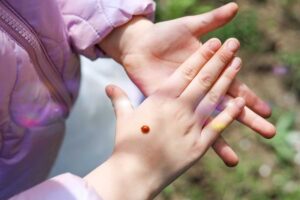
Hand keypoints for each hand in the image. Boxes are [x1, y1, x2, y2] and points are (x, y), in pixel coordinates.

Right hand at [86, 39, 244, 199]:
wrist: (134, 173)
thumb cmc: (127, 145)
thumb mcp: (123, 118)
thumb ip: (119, 99)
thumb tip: (108, 86)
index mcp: (161, 99)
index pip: (186, 72)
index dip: (201, 56)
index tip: (214, 43)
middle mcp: (179, 108)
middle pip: (203, 79)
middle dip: (219, 60)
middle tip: (233, 45)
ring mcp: (191, 126)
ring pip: (214, 97)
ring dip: (228, 79)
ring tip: (238, 63)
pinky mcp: (199, 145)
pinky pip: (218, 125)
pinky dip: (231, 113)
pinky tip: (241, 101)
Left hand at [99, 3, 275, 166]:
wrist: (139, 45)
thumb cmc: (164, 35)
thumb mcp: (190, 27)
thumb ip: (212, 21)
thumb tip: (236, 8)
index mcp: (209, 73)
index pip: (235, 88)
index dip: (251, 98)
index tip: (267, 110)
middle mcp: (200, 90)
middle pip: (228, 107)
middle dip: (247, 119)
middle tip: (268, 133)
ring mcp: (185, 100)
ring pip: (207, 121)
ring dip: (222, 140)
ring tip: (234, 160)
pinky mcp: (170, 105)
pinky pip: (182, 123)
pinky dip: (190, 136)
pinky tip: (198, 152)